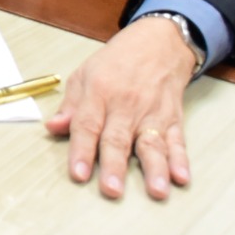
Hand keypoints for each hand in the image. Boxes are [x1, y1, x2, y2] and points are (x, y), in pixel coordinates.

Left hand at [43, 16, 195, 200]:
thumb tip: (53, 128)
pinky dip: (180, 160)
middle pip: (118, 138)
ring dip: (154, 169)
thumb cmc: (117, 61)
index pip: (87, 125)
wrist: (158, 43)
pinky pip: (177, 141)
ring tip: (156, 191)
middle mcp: (126, 105)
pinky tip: (181, 177)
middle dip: (115, 166)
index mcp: (99, 92)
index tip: (78, 174)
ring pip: (152, 143)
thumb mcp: (85, 74)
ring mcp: (152, 113)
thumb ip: (70, 106)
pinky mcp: (173, 119)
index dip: (81, 150)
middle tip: (111, 190)